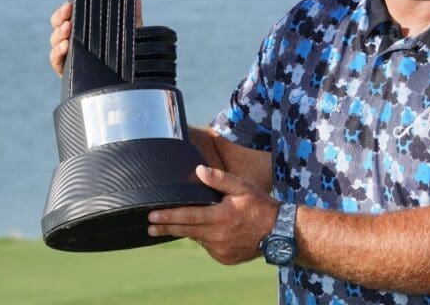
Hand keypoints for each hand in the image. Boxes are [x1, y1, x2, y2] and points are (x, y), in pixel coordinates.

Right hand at [48, 0, 143, 76]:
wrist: (131, 82)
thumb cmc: (129, 54)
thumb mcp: (132, 30)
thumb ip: (131, 10)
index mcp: (87, 25)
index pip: (74, 3)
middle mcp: (75, 38)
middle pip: (59, 21)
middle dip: (60, 14)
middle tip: (69, 9)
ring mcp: (69, 54)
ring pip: (55, 38)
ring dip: (58, 32)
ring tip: (68, 28)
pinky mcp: (67, 72)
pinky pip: (56, 59)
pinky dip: (58, 51)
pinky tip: (67, 45)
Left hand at [148, 165, 279, 264]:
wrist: (279, 232)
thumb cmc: (260, 206)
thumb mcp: (242, 187)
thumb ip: (219, 179)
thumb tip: (199, 170)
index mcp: (220, 216)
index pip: (188, 216)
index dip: (168, 216)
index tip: (152, 216)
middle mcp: (218, 235)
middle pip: (186, 231)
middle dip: (167, 227)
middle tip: (150, 227)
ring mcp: (221, 250)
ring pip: (198, 239)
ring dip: (190, 232)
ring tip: (180, 225)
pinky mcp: (225, 258)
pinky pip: (209, 247)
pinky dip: (208, 239)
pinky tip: (214, 232)